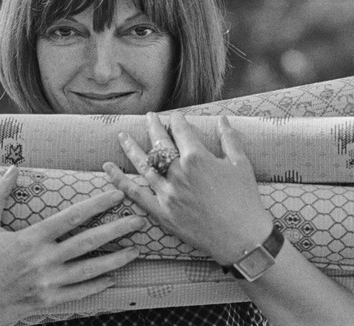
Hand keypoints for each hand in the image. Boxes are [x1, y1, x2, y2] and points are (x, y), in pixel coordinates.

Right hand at [0, 165, 143, 325]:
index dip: (97, 204)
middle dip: (117, 230)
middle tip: (139, 220)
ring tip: (136, 250)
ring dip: (116, 259)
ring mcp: (48, 283)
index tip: (116, 194)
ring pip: (90, 270)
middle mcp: (44, 261)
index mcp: (31, 239)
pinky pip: (79, 294)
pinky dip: (97, 286)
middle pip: (88, 242)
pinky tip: (112, 279)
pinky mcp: (48, 302)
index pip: (71, 217)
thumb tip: (11, 169)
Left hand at [104, 112, 272, 264]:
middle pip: (159, 144)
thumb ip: (229, 138)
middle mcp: (178, 173)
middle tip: (149, 116)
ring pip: (143, 165)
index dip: (177, 120)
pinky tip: (108, 168)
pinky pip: (135, 194)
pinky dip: (119, 181)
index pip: (181, 130)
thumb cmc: (246, 200)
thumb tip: (222, 119)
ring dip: (131, 148)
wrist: (242, 238)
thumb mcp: (241, 164)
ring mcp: (167, 193)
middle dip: (153, 127)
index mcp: (197, 158)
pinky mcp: (161, 212)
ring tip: (121, 135)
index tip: (176, 116)